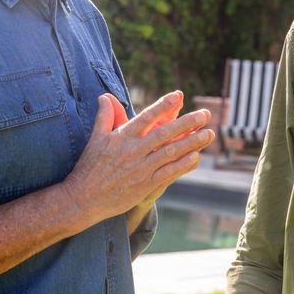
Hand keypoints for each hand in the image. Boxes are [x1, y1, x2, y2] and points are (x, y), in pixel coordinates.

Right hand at [60, 91, 212, 225]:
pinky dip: (183, 164)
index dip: (163, 105)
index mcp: (122, 137)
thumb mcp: (95, 138)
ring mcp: (141, 168)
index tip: (178, 95)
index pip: (147, 116)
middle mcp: (134, 151)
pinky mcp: (145, 185)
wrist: (85, 198)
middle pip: (165, 133)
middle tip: (205, 114)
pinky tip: (196, 156)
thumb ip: (105, 116)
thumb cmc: (90, 167)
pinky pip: (169, 172)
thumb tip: (105, 96)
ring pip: (171, 152)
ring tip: (208, 133)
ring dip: (192, 142)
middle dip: (187, 123)